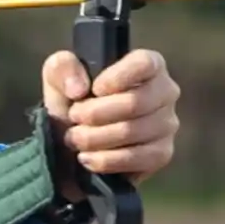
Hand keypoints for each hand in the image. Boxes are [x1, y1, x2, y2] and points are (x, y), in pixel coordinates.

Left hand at [41, 48, 179, 199]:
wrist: (72, 145)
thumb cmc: (71, 103)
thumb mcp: (57, 77)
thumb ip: (62, 67)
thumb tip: (78, 89)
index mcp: (147, 65)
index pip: (145, 64)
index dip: (117, 77)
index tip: (93, 89)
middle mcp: (165, 92)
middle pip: (134, 103)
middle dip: (95, 114)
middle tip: (74, 119)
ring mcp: (167, 124)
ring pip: (131, 132)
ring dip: (94, 138)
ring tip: (75, 139)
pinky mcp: (162, 153)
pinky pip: (137, 158)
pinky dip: (106, 160)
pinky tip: (87, 158)